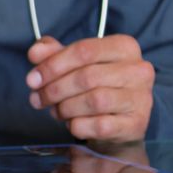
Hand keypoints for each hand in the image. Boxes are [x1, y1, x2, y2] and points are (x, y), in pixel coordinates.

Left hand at [26, 35, 154, 141]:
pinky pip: (99, 125)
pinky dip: (78, 125)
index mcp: (124, 47)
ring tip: (56, 111)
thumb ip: (54, 54)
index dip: (53, 65)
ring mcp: (140, 98)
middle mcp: (138, 70)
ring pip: (94, 101)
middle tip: (37, 99)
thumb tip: (35, 52)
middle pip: (87, 77)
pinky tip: (73, 123)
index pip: (84, 50)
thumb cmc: (97, 86)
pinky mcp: (136, 124)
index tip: (32, 79)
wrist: (121, 121)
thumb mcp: (76, 64)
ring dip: (65, 108)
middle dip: (54, 90)